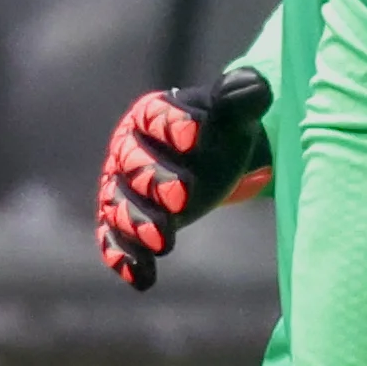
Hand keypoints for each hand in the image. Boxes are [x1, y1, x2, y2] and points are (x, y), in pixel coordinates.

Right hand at [98, 66, 274, 288]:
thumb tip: (250, 85)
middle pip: (135, 165)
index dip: (173, 124)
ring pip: (121, 206)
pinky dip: (125, 259)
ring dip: (139, 225)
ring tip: (165, 243)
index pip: (156, 116)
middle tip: (185, 200)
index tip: (196, 137)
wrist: (209, 159)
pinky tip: (143, 279)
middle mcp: (129, 150)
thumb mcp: (237, 110)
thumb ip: (243, 95)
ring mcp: (123, 189)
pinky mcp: (125, 224)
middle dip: (157, 182)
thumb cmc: (221, 130)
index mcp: (152, 114)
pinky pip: (115, 241)